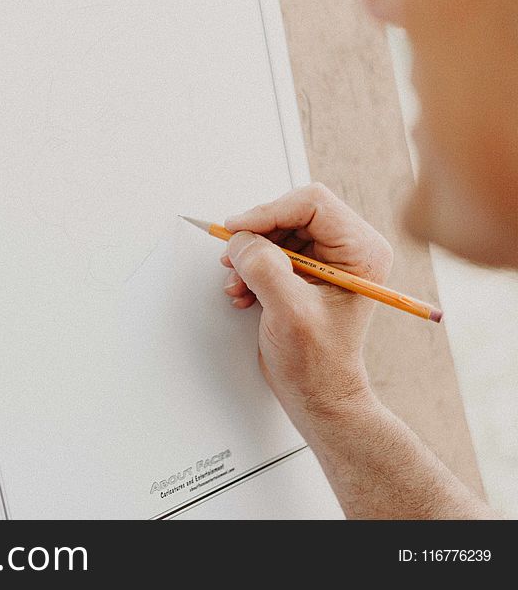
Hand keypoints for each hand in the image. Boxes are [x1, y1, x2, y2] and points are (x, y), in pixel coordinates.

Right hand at [221, 183, 392, 431]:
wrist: (317, 393)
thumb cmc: (317, 362)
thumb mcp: (289, 312)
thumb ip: (264, 268)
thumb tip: (240, 240)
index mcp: (361, 251)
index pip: (311, 203)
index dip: (268, 212)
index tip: (237, 230)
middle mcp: (348, 248)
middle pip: (291, 213)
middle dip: (257, 237)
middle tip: (234, 260)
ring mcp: (327, 259)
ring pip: (277, 230)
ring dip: (250, 255)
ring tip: (239, 284)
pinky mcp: (307, 270)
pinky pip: (272, 249)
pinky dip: (252, 267)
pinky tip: (245, 291)